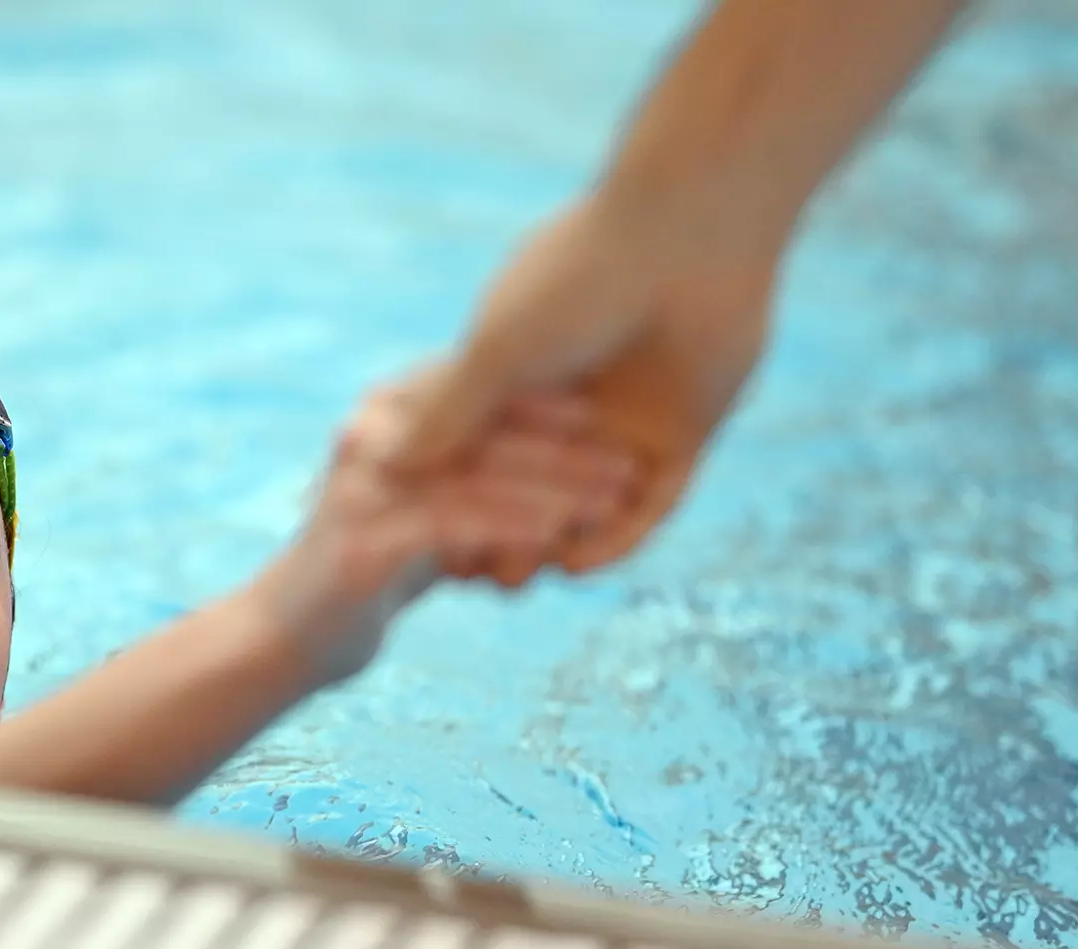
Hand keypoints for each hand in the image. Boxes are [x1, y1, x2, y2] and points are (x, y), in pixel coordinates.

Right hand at [250, 372, 636, 685]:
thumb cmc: (360, 585)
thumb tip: (542, 481)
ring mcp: (363, 487)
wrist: (280, 643)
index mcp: (384, 421)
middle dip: (563, 450)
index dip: (544, 408)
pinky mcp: (365, 540)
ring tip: (613, 500)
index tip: (606, 421)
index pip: (478, 398)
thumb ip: (464, 493)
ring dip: (554, 488)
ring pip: (478, 477)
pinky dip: (513, 527)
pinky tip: (561, 538)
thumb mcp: (417, 528)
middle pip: (484, 434)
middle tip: (627, 465)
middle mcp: (370, 440)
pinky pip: (457, 524)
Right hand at [376, 190, 781, 575]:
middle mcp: (573, 398)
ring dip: (548, 543)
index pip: (478, 450)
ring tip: (513, 581)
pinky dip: (615, 540)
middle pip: (526, 486)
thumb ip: (447, 413)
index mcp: (523, 368)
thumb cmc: (580, 279)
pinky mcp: (683, 438)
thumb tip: (384, 463)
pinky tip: (578, 567)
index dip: (447, 494)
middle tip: (463, 575)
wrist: (693, 238)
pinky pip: (649, 508)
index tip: (413, 528)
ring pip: (584, 503)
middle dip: (494, 532)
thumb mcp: (497, 353)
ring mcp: (630, 420)